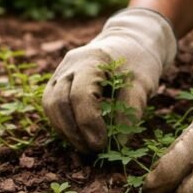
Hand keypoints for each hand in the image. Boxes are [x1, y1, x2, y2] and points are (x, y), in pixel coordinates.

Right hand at [43, 8, 176, 152]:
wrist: (129, 42)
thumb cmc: (138, 61)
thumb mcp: (143, 83)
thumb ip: (131, 111)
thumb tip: (117, 144)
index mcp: (91, 60)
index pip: (80, 95)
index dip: (88, 123)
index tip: (101, 144)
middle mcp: (69, 65)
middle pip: (57, 102)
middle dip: (73, 132)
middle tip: (93, 151)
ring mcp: (60, 72)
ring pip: (50, 106)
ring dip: (65, 131)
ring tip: (86, 148)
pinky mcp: (58, 82)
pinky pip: (52, 106)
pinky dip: (63, 124)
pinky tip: (79, 137)